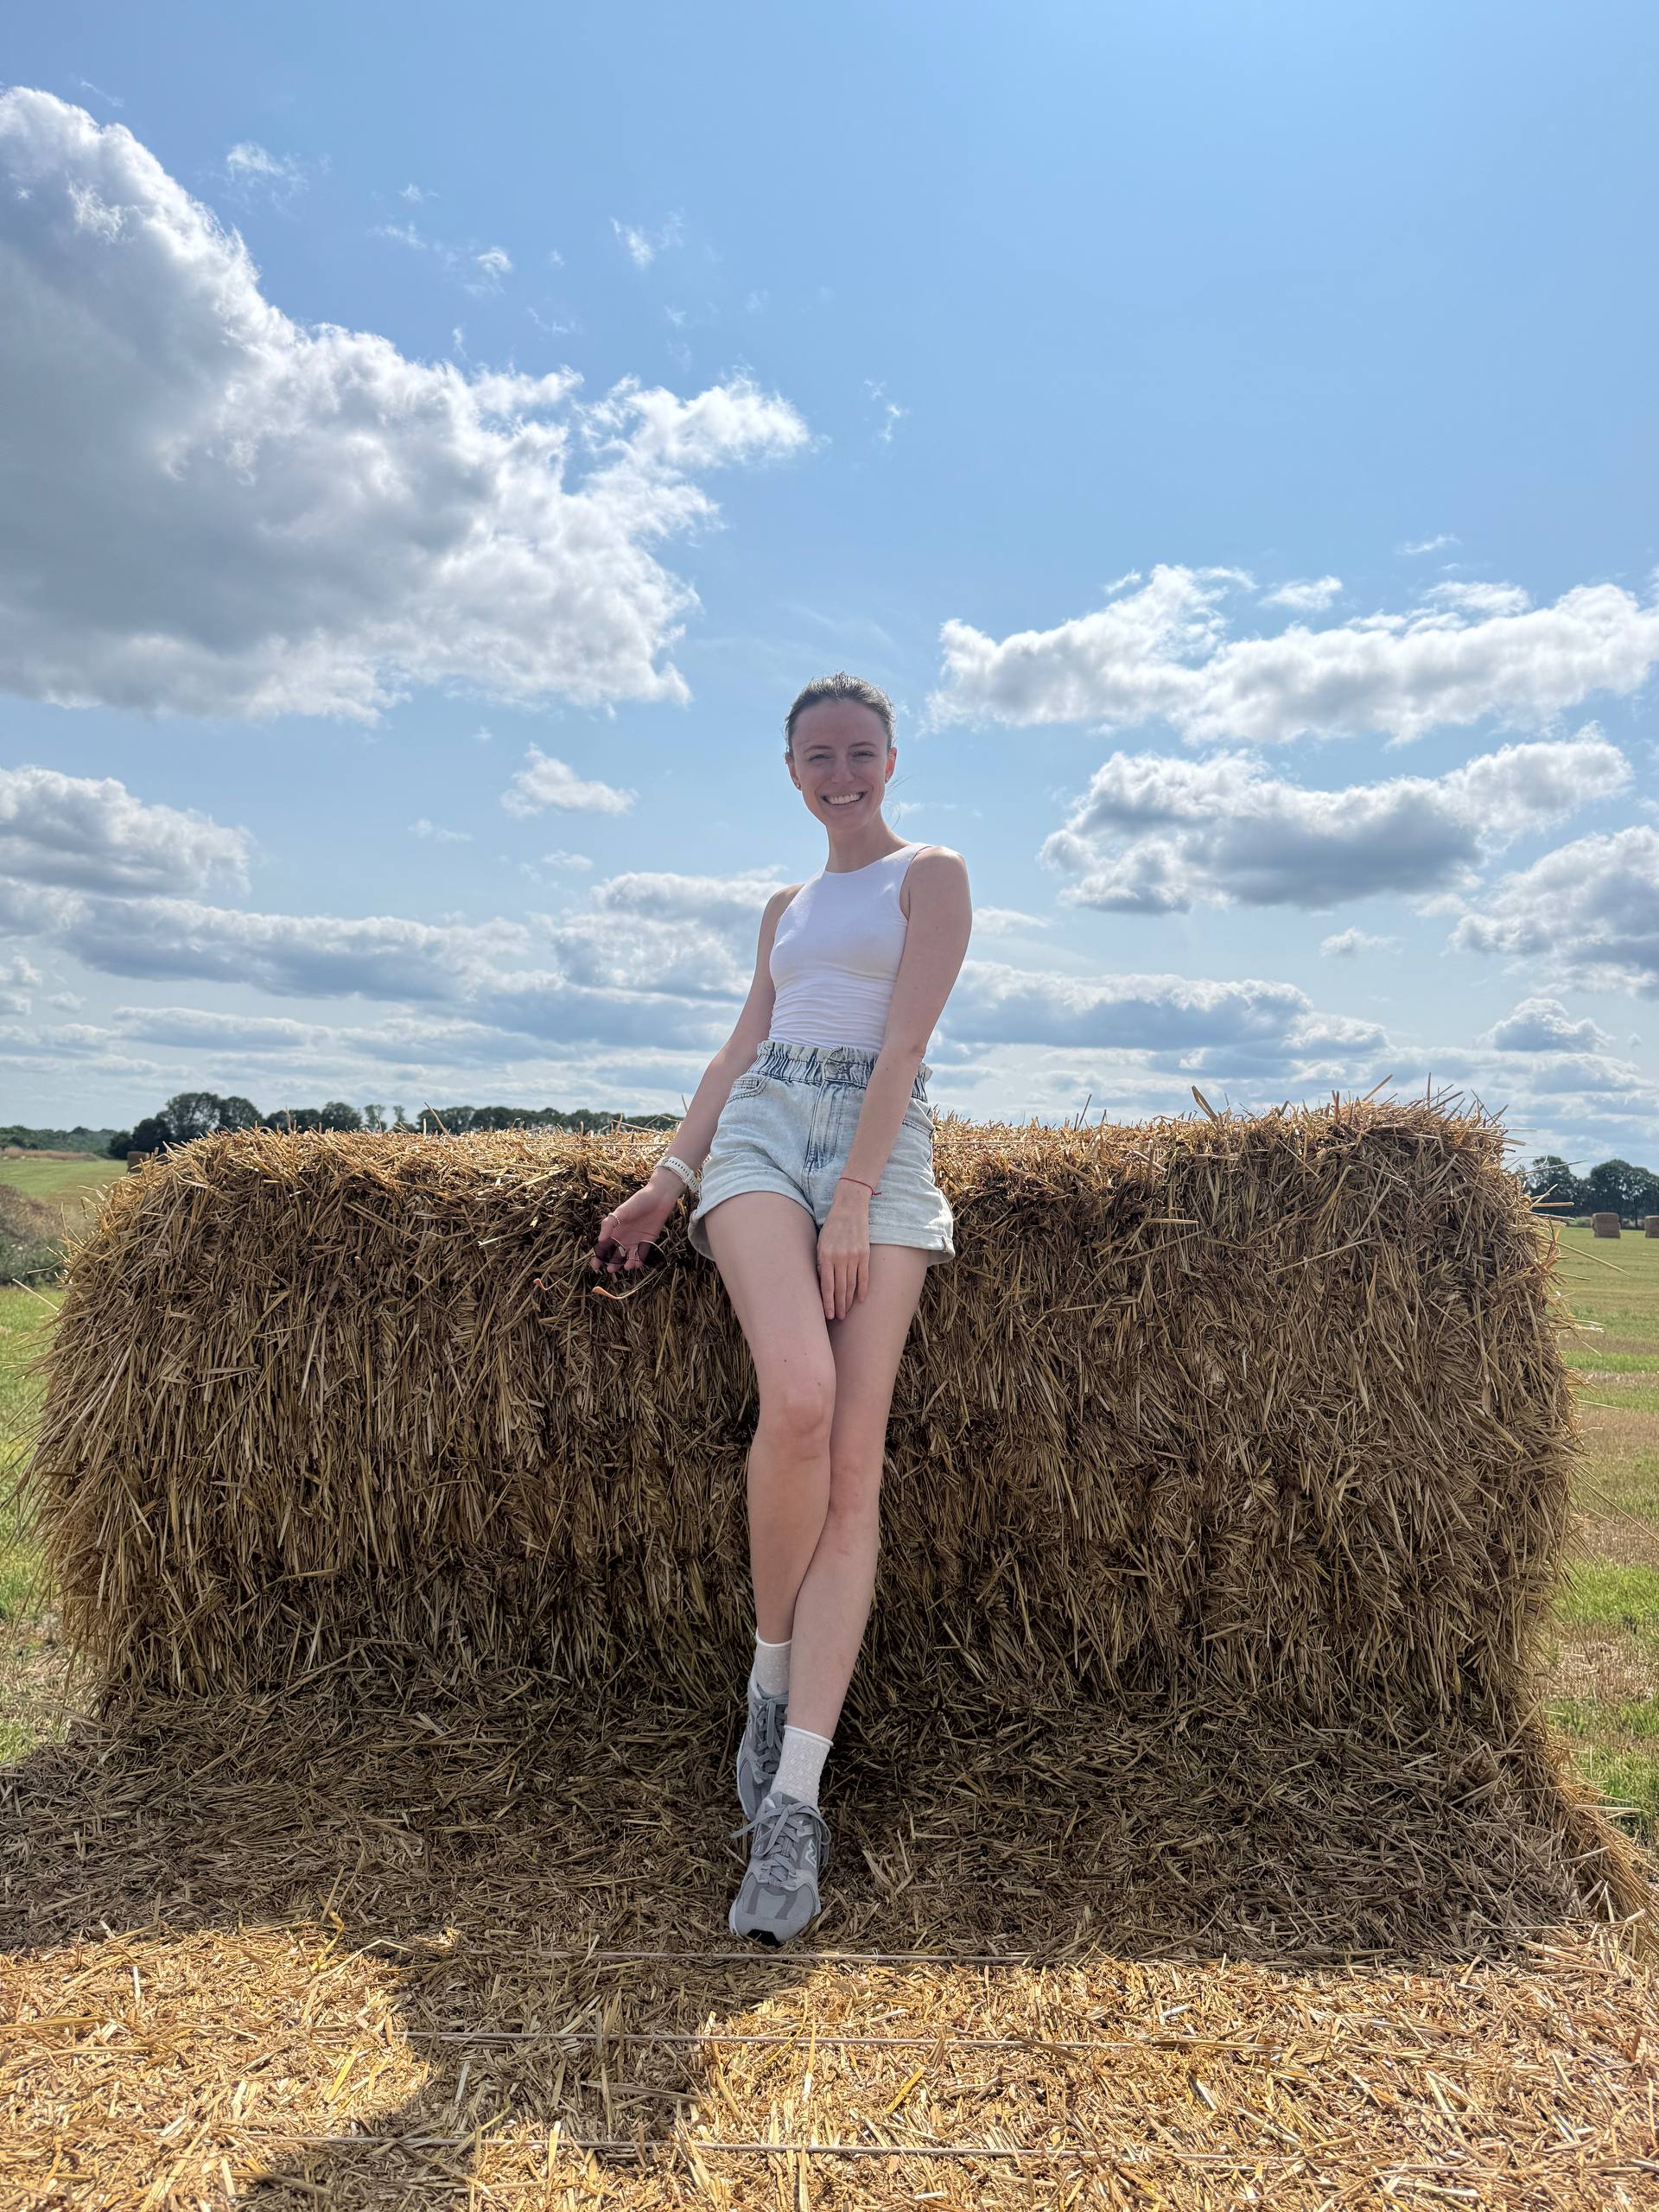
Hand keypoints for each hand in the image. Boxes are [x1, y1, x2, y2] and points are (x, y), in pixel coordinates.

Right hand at [590, 1178, 676, 1280]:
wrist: (658, 1198)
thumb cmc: (637, 1202)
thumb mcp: (620, 1212)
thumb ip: (608, 1225)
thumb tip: (600, 1240)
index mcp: (614, 1231)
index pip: (604, 1247)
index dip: (598, 1257)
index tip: (595, 1266)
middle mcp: (624, 1238)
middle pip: (615, 1255)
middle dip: (612, 1264)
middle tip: (611, 1269)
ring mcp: (635, 1241)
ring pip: (628, 1258)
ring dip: (626, 1264)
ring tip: (626, 1266)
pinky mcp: (648, 1242)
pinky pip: (641, 1255)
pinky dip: (639, 1261)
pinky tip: (636, 1263)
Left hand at [816, 1188, 870, 1320]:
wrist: (850, 1209)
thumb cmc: (831, 1227)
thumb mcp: (820, 1243)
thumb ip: (820, 1263)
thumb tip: (820, 1283)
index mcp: (826, 1256)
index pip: (826, 1286)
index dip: (827, 1302)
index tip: (828, 1315)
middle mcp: (840, 1258)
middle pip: (839, 1288)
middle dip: (839, 1305)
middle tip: (839, 1318)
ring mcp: (854, 1256)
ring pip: (851, 1285)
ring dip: (849, 1300)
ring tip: (847, 1312)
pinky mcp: (865, 1254)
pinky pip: (864, 1276)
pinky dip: (862, 1289)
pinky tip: (860, 1300)